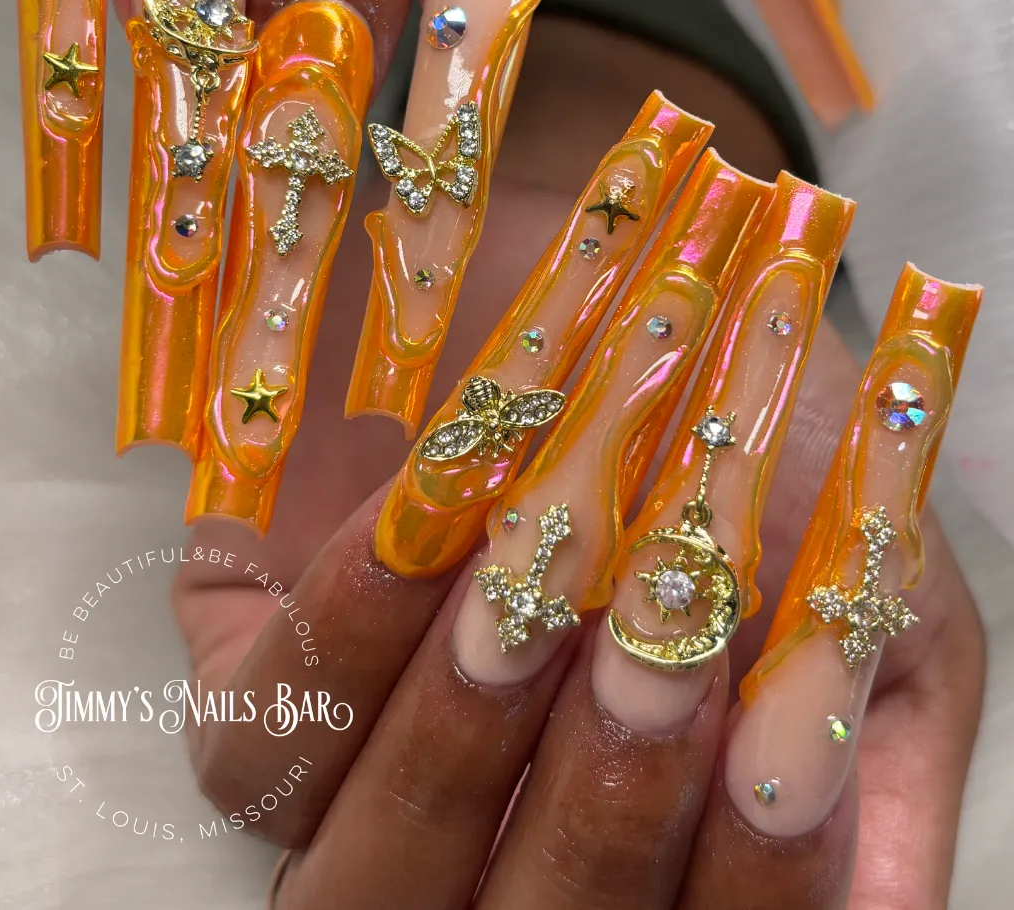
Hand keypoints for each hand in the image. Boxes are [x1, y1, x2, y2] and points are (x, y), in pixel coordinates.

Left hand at [173, 32, 982, 907]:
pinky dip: (347, 647)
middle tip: (655, 663)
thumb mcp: (850, 571)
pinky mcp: (256, 682)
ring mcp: (364, 776)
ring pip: (367, 888)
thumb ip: (865, 733)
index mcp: (653, 838)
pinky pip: (257, 749)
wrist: (600, 273)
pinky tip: (414, 535)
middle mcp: (503, 834)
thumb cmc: (727, 427)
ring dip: (462, 744)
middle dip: (598, 822)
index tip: (785, 752)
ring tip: (535, 585)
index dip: (751, 888)